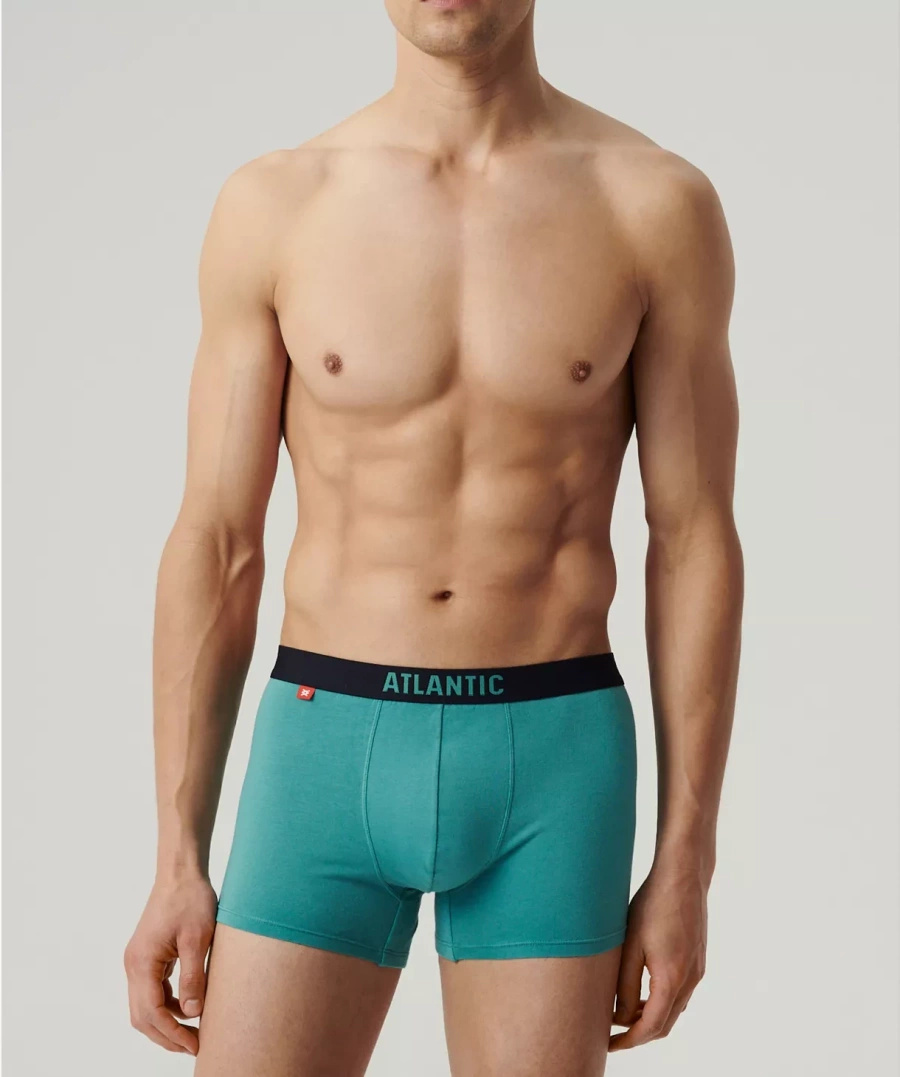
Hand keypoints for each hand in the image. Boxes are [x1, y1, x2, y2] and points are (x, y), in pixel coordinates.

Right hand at [124, 875, 217, 1054]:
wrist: (180, 872)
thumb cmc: (189, 899)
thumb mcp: (198, 938)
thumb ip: (193, 977)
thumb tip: (192, 1013)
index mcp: (142, 963)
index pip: (152, 1013)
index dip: (173, 1034)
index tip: (195, 1044)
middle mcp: (134, 965)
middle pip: (143, 1016)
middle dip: (166, 1035)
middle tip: (194, 1046)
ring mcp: (138, 961)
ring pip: (146, 1005)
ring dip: (166, 1022)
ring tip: (193, 1032)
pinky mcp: (148, 956)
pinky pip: (153, 990)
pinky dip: (167, 1004)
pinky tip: (188, 1007)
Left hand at [610, 864, 707, 1050]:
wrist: (683, 877)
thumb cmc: (653, 905)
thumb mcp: (631, 946)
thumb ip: (626, 985)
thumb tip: (621, 1017)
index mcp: (672, 979)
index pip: (651, 1027)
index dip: (629, 1041)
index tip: (609, 1044)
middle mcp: (690, 980)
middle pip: (665, 1023)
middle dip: (639, 1034)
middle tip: (612, 1034)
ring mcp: (697, 970)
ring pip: (674, 1010)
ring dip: (650, 1018)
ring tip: (623, 1014)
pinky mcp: (697, 960)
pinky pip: (680, 994)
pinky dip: (661, 1002)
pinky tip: (643, 992)